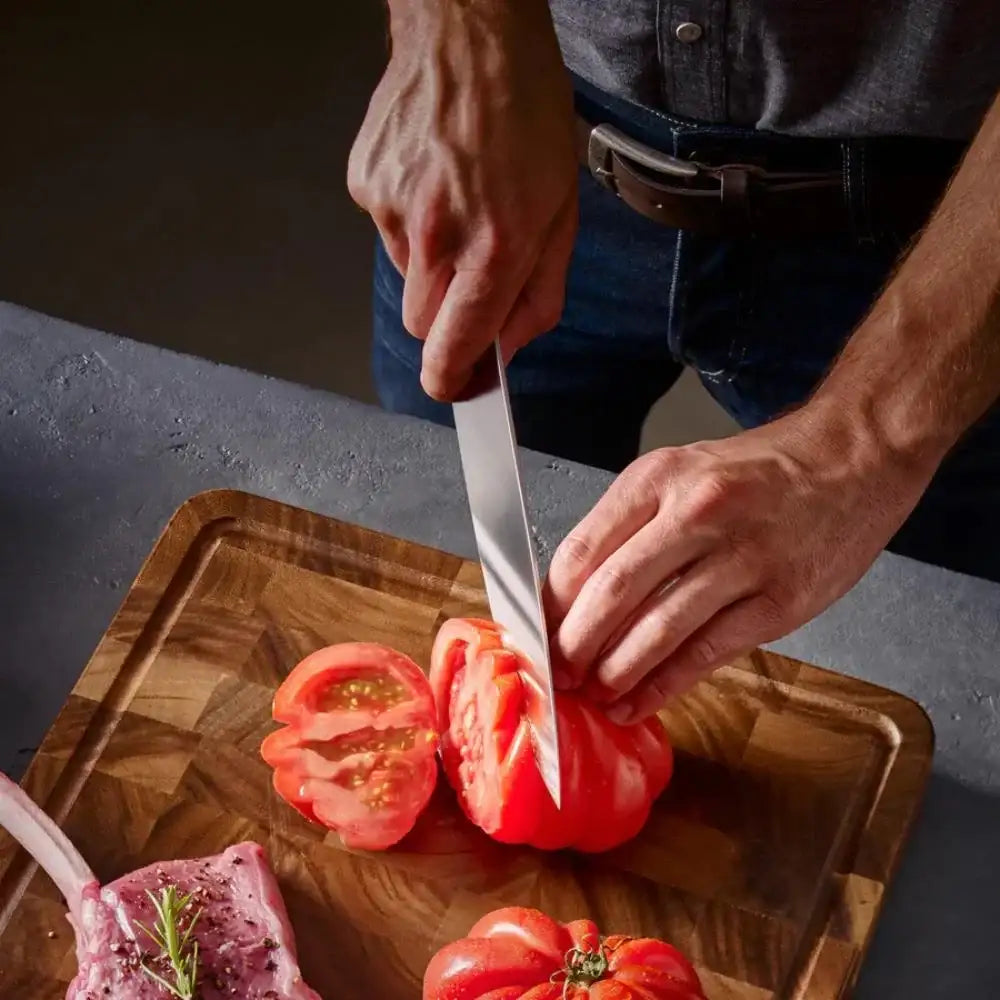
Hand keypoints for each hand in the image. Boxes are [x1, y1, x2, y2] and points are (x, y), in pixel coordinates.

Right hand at [347, 0, 577, 400]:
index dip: (452, 379)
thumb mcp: (562, 210)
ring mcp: (393, 208)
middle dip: (447, 316)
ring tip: (459, 204)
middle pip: (422, 324)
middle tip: (473, 272)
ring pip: (404, 278)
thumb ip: (540, 293)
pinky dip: (410, 223)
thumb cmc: (527, 114)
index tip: (455, 388)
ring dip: (432, 264)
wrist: (470, 32)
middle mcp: (438, 232)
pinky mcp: (365, 185)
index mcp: (495, 244)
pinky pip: (386, 234)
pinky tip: (435, 181)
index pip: (454, 345)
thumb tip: (508, 347)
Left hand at [544, 403, 935, 722]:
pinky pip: (706, 653)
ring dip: (614, 673)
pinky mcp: (781, 600)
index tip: (537, 634)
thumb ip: (627, 526)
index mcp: (659, 478)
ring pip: (657, 630)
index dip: (550, 605)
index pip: (581, 550)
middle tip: (556, 675)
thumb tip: (571, 593)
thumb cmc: (758, 472)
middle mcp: (697, 513)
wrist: (851, 459)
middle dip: (573, 647)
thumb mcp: (680, 473)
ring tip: (592, 694)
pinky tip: (638, 702)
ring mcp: (743, 558)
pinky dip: (664, 686)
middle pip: (612, 594)